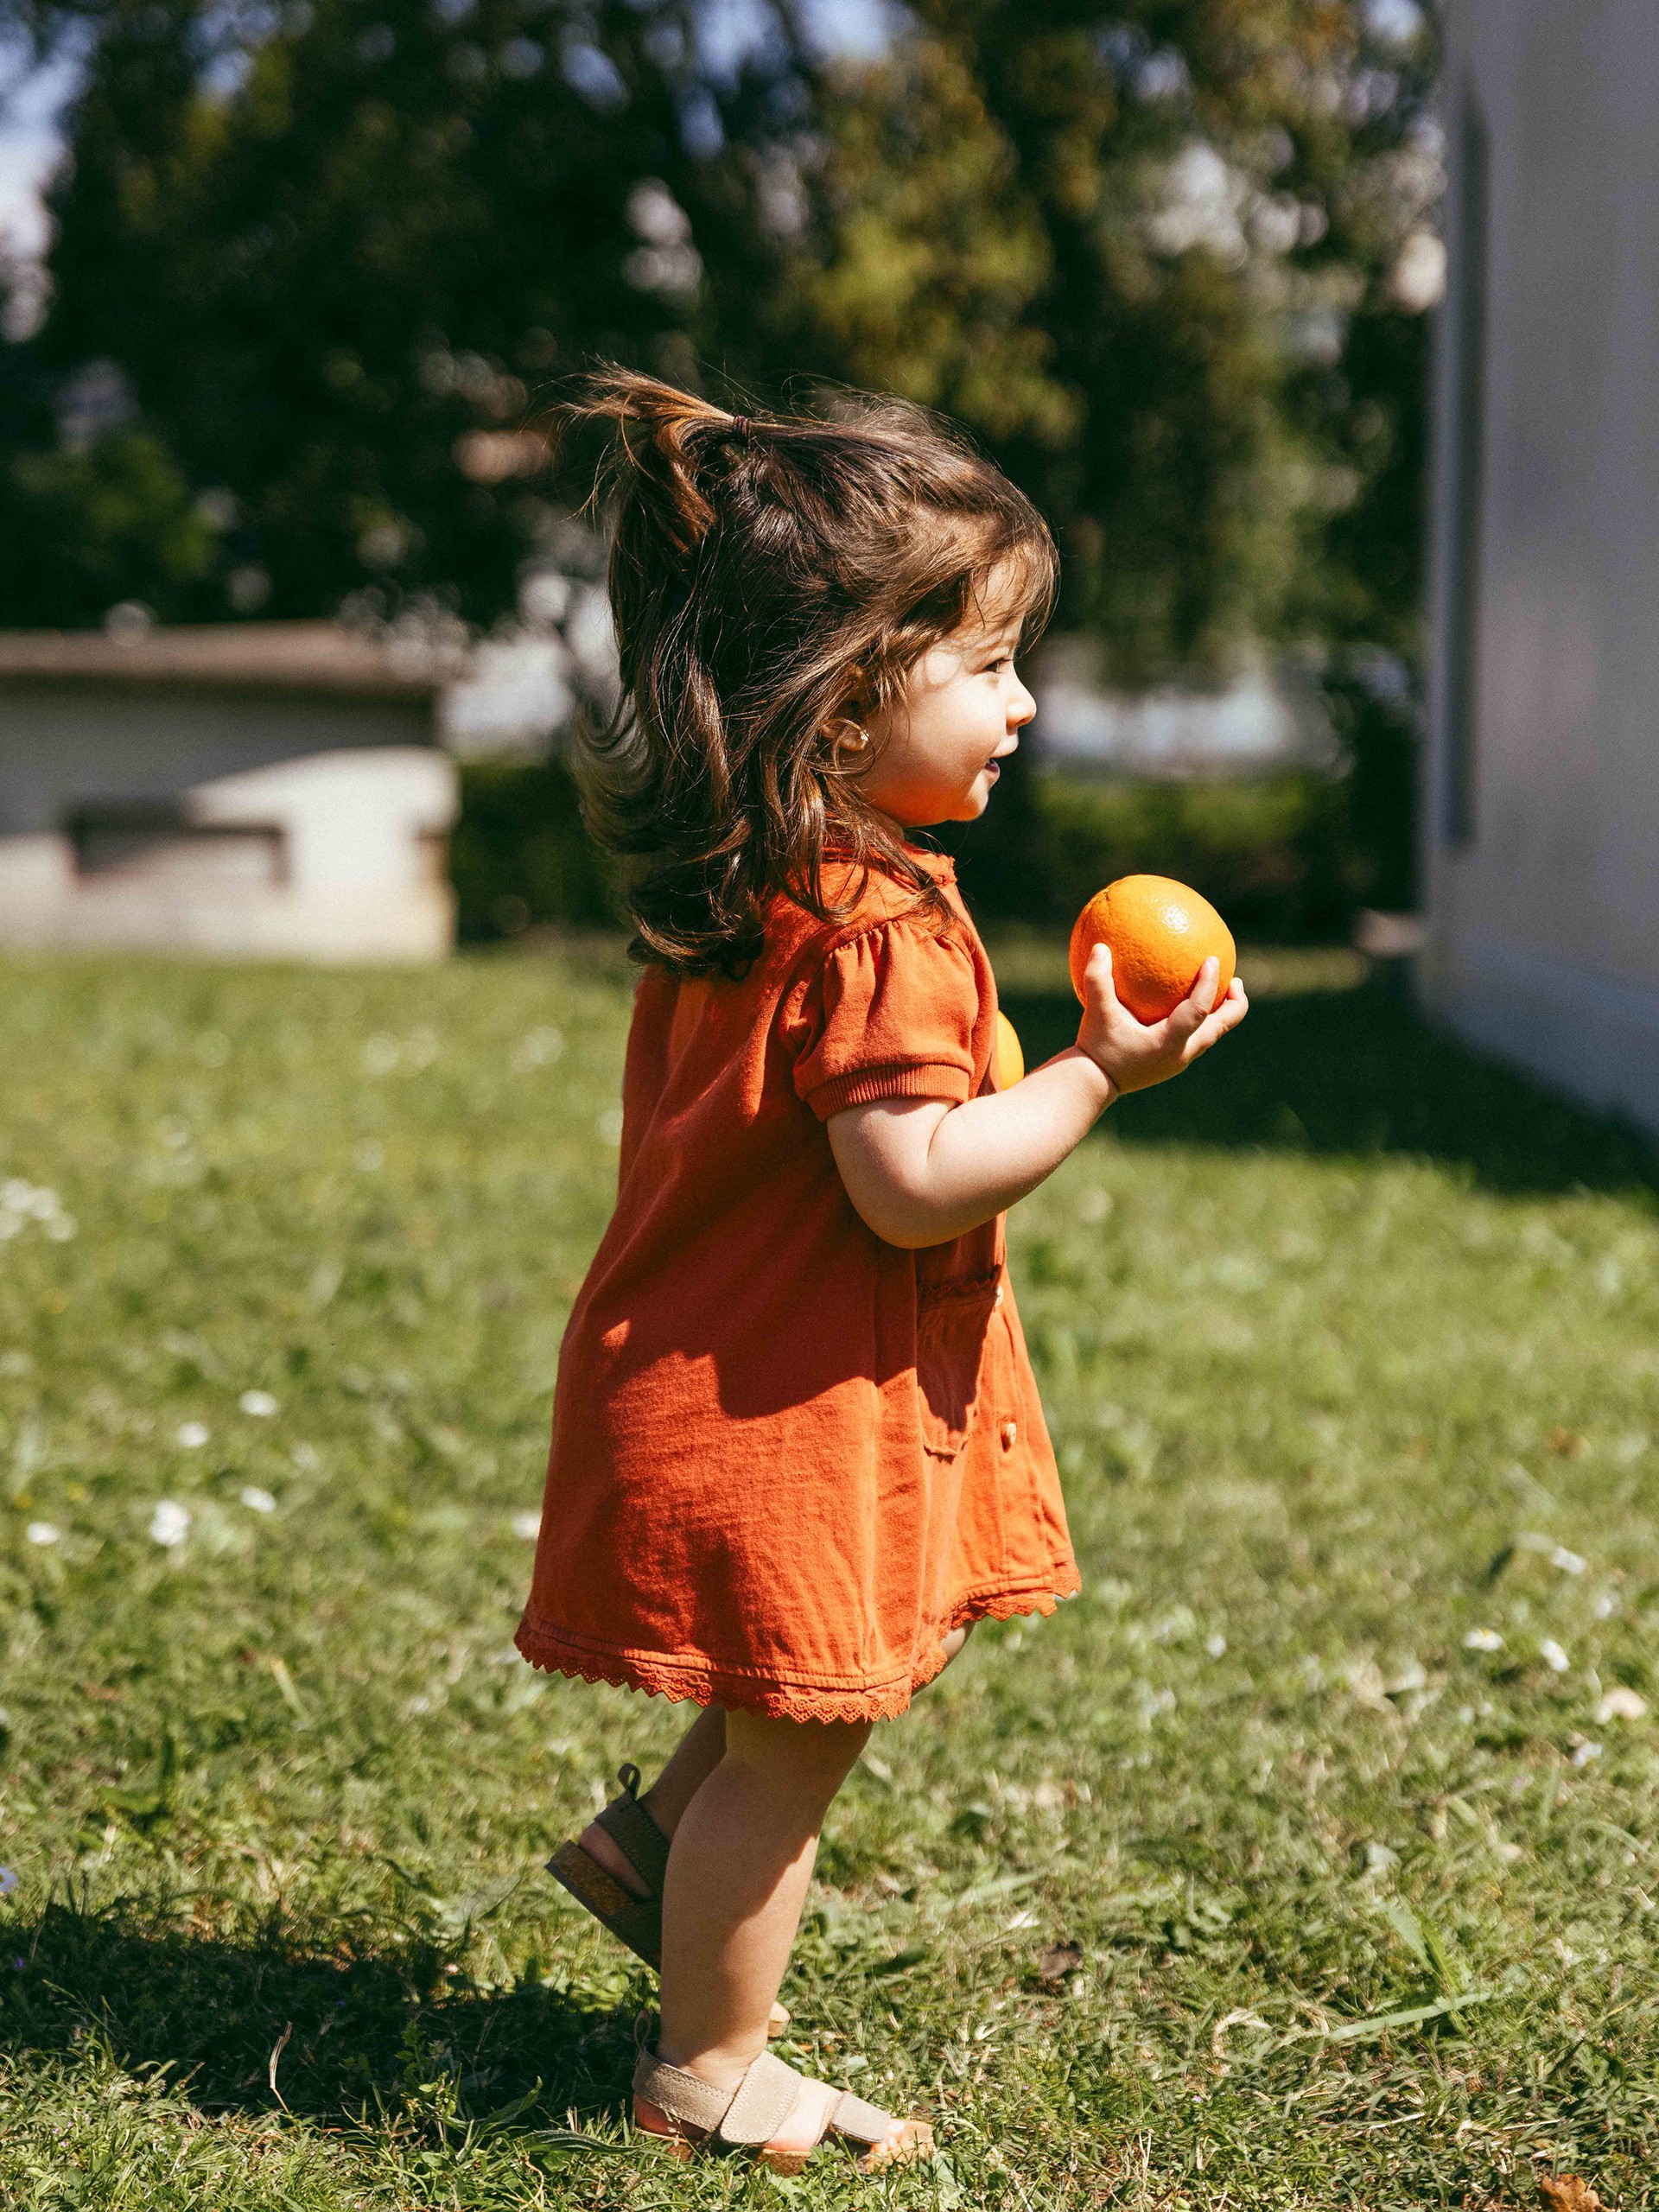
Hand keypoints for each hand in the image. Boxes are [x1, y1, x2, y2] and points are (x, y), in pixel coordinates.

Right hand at [1076, 945, 1247, 1096]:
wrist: (1093, 1085)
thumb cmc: (1096, 1049)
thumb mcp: (1096, 1014)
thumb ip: (1097, 980)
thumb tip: (1101, 947)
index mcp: (1169, 1043)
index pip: (1200, 1011)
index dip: (1210, 985)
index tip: (1212, 960)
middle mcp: (1181, 1054)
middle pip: (1221, 1028)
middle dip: (1234, 1003)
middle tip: (1234, 979)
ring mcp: (1179, 1060)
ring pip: (1211, 1034)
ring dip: (1220, 1012)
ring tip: (1222, 989)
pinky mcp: (1172, 1061)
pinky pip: (1195, 1035)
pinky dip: (1201, 1017)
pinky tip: (1186, 1000)